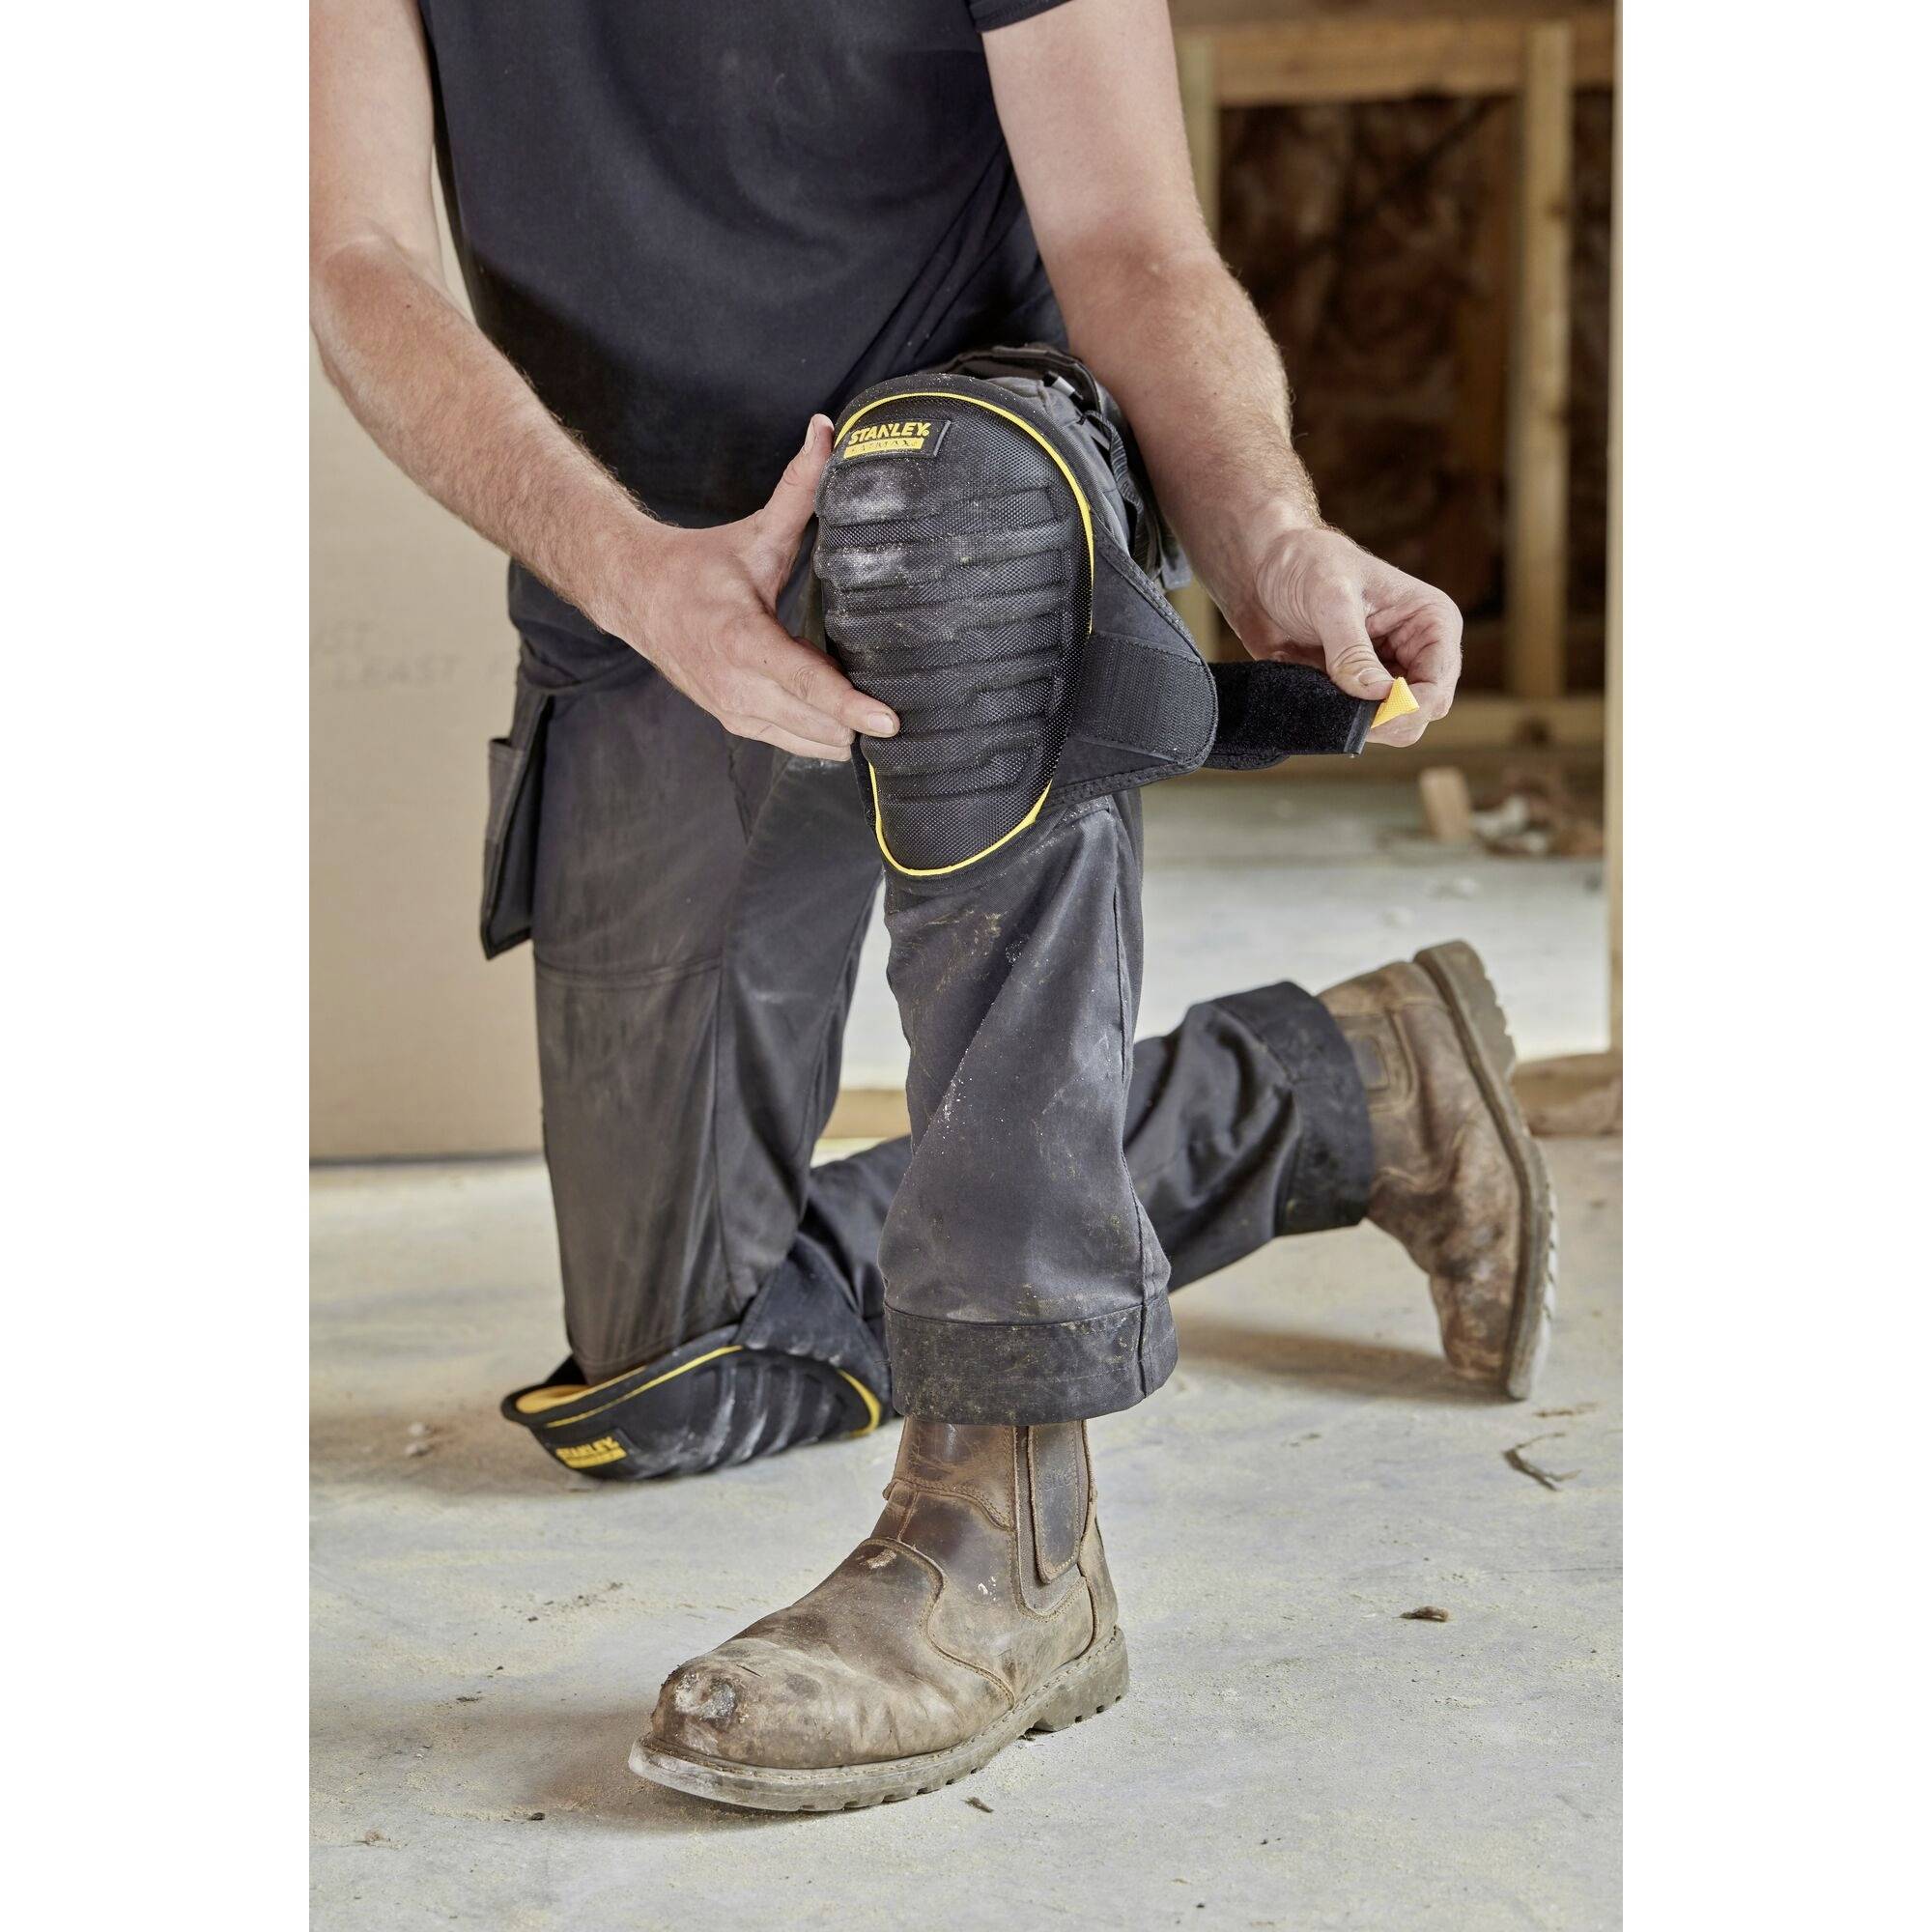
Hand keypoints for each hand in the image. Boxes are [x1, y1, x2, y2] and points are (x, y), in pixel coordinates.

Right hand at [621, 417, 898, 759]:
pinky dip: (823, 733)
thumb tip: (827, 430)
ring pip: (811, 743)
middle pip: (818, 725)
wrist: (636, 599)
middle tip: (906, 701)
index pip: (806, 684)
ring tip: (879, 710)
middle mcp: (737, 687)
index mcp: (742, 641)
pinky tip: (846, 716)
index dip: (850, 706)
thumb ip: (798, 489)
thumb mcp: (754, 534)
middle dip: (861, 719)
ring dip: (845, 730)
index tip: (889, 721)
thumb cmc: (699, 568)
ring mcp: (735, 712)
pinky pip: (795, 744)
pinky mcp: (737, 724)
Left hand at [1238, 525, 1462, 747]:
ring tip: (1325, 696)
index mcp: (1431, 621)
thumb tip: (1377, 695)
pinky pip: (1359, 721)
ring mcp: (1388, 672)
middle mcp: (1417, 651)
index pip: (1438, 682)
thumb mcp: (1330, 599)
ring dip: (1361, 722)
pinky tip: (1317, 699)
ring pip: (1393, 724)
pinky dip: (1340, 721)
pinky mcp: (1358, 688)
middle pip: (1422, 712)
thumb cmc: (1306, 564)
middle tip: (1345, 717)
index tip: (1371, 715)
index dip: (1409, 707)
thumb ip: (1352, 650)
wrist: (1265, 568)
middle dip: (1388, 720)